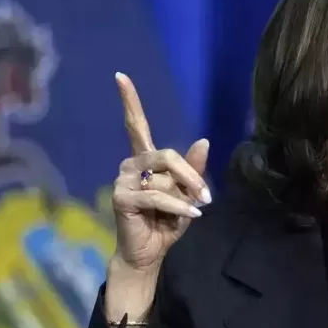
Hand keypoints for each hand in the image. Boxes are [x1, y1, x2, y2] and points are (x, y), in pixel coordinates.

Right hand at [110, 72, 210, 274]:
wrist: (150, 251)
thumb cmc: (167, 221)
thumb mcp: (187, 193)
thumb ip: (193, 169)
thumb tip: (204, 140)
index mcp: (145, 159)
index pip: (135, 125)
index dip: (129, 101)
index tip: (120, 76)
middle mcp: (131, 164)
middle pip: (166, 155)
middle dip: (190, 175)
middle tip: (206, 196)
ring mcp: (122, 180)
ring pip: (164, 178)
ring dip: (184, 196)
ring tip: (193, 210)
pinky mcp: (121, 198)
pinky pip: (157, 195)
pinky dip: (178, 206)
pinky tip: (190, 214)